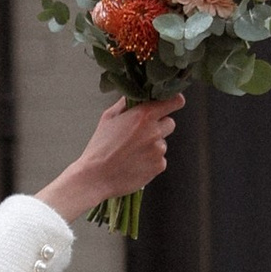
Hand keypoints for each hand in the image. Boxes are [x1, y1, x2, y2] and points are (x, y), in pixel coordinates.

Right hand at [39, 94, 180, 225]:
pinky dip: (151, 161)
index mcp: (144, 115)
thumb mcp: (108, 118)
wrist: (95, 177)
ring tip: (132, 152)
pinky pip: (160, 159)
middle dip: (159, 126)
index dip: (173, 102)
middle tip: (140, 133)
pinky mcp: (159, 166)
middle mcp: (155, 131)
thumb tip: (135, 94)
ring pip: (163, 143)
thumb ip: (125, 103)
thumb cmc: (99, 147)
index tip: (169, 104)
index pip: (175, 101)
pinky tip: (135, 163)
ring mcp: (159, 150)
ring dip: (153, 145)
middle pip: (170, 123)